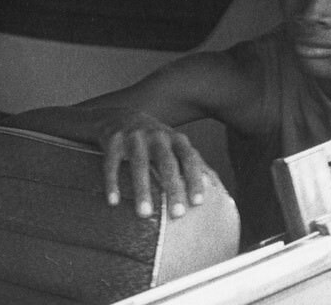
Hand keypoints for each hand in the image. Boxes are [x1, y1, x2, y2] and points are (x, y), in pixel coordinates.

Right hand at [95, 108, 217, 218]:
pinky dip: (112, 183)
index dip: (195, 179)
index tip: (198, 202)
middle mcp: (158, 136)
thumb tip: (219, 189)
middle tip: (177, 214)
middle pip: (167, 163)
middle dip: (173, 188)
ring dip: (143, 190)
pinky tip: (113, 202)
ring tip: (145, 214)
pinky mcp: (113, 140)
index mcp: (177, 139)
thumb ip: (194, 163)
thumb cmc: (155, 140)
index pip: (190, 159)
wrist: (119, 116)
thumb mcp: (176, 146)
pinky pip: (111, 163)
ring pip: (140, 164)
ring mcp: (135, 137)